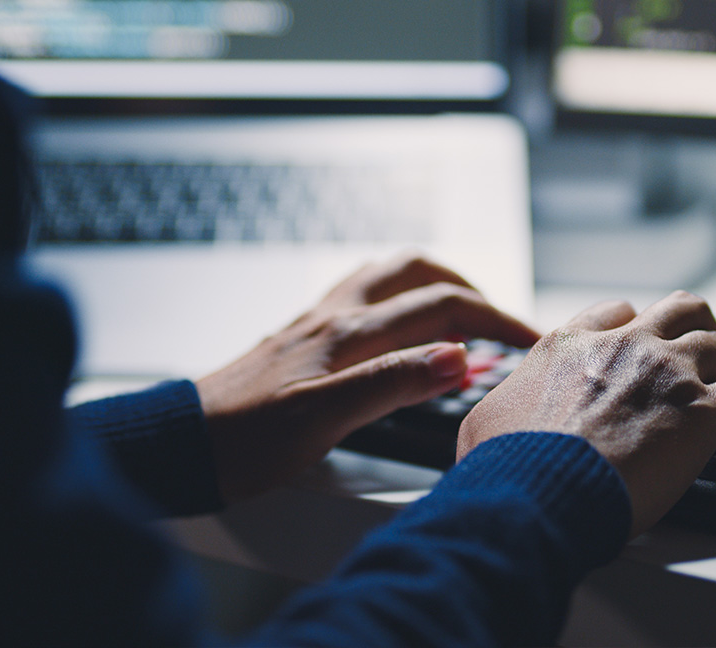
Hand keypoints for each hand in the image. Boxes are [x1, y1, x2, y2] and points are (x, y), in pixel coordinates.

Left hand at [196, 253, 539, 502]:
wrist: (183, 444)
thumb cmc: (244, 440)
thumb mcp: (323, 420)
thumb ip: (391, 384)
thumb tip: (457, 356)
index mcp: (348, 334)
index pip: (442, 306)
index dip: (496, 319)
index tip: (532, 339)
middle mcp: (335, 316)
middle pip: (418, 271)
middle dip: (470, 288)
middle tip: (500, 322)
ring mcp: (318, 322)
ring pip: (388, 276)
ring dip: (434, 284)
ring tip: (462, 315)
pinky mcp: (304, 338)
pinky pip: (364, 297)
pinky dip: (399, 300)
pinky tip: (401, 329)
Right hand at [456, 291, 715, 534]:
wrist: (538, 492)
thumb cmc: (506, 465)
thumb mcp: (482, 422)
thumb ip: (502, 407)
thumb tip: (493, 423)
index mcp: (571, 345)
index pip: (614, 311)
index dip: (634, 323)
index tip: (642, 337)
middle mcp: (623, 347)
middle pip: (678, 309)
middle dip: (693, 324)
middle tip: (700, 349)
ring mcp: (667, 376)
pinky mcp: (702, 415)